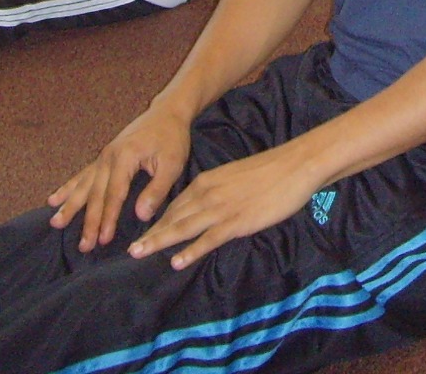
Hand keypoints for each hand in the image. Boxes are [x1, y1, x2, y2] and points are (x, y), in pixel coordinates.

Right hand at [48, 101, 193, 253]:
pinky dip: (68, 188)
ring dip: (70, 206)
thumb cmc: (172, 138)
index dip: (108, 218)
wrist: (167, 112)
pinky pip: (82, 175)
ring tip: (56, 223)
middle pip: (95, 194)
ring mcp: (103, 156)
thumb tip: (141, 216)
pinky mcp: (103, 157)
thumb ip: (157, 189)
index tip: (103, 240)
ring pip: (83, 185)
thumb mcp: (173, 163)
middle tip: (83, 245)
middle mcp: (108, 157)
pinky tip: (54, 199)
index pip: (114, 194)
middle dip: (88, 221)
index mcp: (125, 158)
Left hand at [130, 141, 319, 269]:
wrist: (294, 165)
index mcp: (207, 180)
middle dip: (151, 233)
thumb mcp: (234, 177)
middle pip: (173, 217)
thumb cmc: (269, 170)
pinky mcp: (237, 222)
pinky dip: (191, 250)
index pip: (175, 204)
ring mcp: (221, 208)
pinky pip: (209, 239)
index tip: (142, 233)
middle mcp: (208, 194)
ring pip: (183, 228)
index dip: (158, 220)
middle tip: (130, 250)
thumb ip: (217, 190)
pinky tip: (177, 261)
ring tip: (140, 253)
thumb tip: (206, 207)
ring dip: (160, 241)